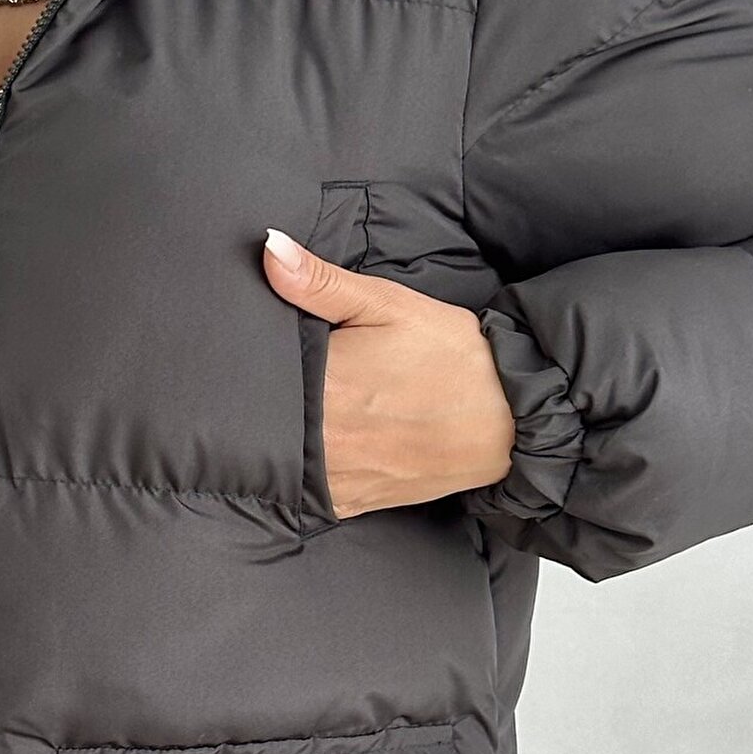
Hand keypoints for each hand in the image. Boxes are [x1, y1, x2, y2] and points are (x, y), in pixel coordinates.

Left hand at [262, 228, 515, 516]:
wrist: (512, 418)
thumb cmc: (453, 358)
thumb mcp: (389, 305)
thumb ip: (320, 282)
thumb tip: (268, 250)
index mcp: (324, 385)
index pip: (255, 375)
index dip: (244, 364)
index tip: (240, 354)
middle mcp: (322, 440)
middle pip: (259, 421)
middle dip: (255, 401)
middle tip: (259, 382)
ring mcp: (335, 477)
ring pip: (277, 462)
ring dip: (274, 441)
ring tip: (278, 415)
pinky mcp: (351, 503)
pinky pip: (304, 494)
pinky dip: (299, 474)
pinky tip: (306, 451)